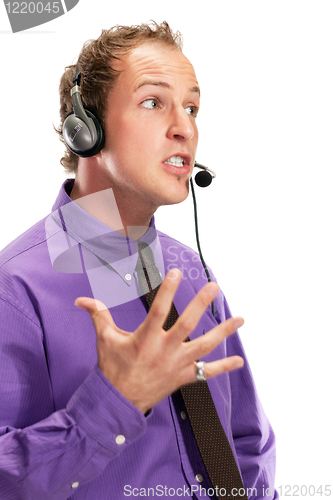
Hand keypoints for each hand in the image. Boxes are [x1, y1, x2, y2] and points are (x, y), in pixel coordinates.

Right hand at [75, 269, 243, 413]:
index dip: (167, 290)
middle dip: (201, 304)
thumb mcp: (104, 339)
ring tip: (240, 319)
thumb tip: (81, 300)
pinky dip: (224, 367)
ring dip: (223, 332)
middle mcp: (164, 351)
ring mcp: (177, 365)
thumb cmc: (112, 368)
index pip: (158, 310)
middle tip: (214, 286)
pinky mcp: (183, 377)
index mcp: (145, 339)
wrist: (119, 402)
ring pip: (204, 346)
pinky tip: (240, 361)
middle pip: (187, 324)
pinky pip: (207, 372)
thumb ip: (98, 315)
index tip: (177, 272)